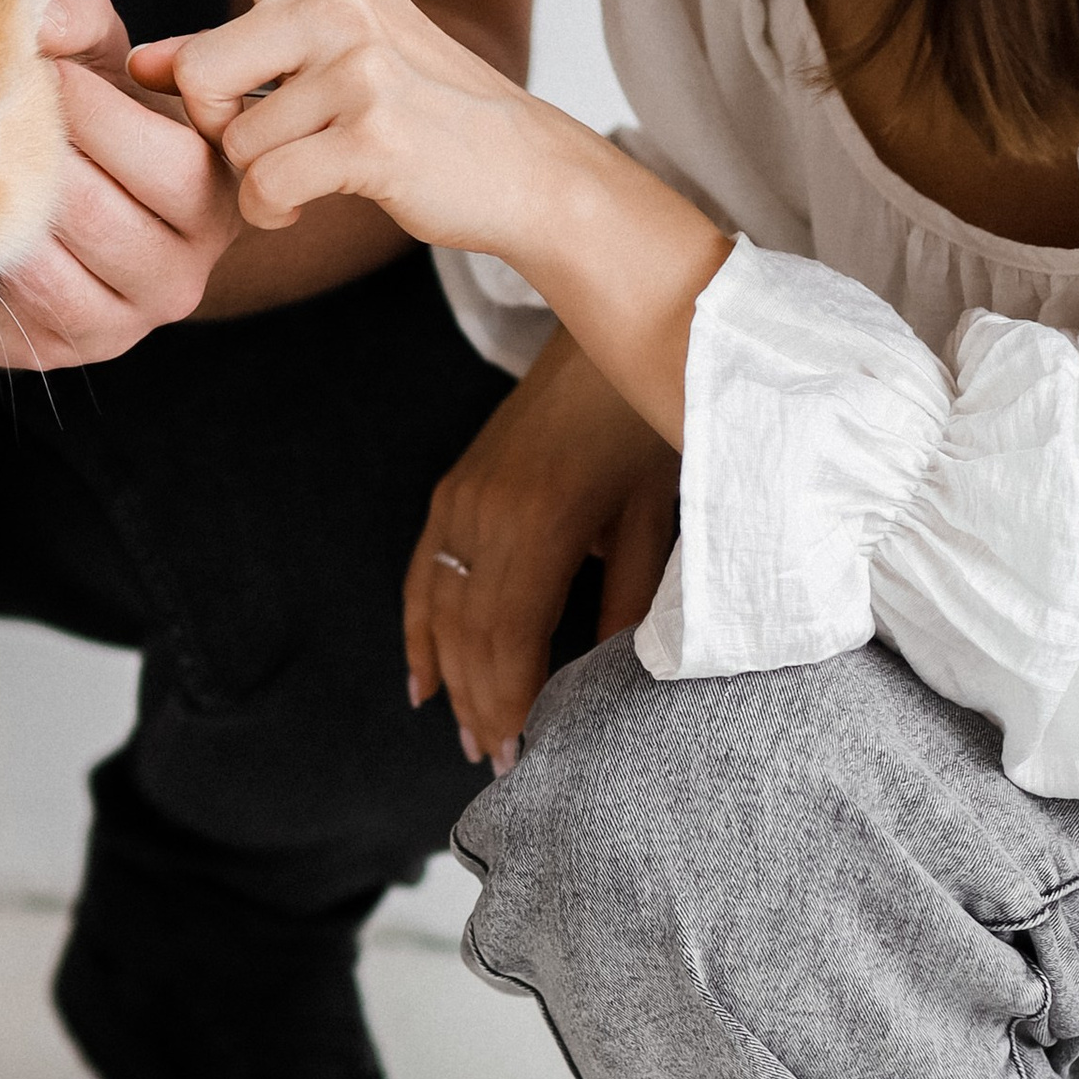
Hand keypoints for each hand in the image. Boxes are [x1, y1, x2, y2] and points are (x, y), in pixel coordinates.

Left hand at [0, 0, 240, 370]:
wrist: (45, 190)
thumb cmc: (85, 108)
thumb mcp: (93, 47)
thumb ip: (76, 12)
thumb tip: (42, 20)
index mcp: (218, 189)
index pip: (168, 160)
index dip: (94, 111)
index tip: (42, 69)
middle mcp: (191, 266)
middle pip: (101, 217)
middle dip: (32, 162)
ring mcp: (132, 318)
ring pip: (54, 272)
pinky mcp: (72, 350)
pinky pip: (18, 314)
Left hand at [100, 0, 732, 447]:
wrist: (514, 164)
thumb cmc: (407, 111)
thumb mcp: (317, 67)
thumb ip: (232, 58)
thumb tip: (146, 64)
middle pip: (198, 70)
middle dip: (213, 127)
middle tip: (267, 136)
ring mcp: (359, 59)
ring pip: (232, 139)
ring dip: (255, 175)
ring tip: (309, 166)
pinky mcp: (372, 128)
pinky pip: (266, 184)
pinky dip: (276, 209)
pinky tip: (312, 198)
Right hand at [406, 334, 678, 768]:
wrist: (622, 316)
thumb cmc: (652, 415)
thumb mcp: (659, 509)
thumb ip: (634, 596)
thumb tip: (615, 676)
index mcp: (542, 520)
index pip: (507, 638)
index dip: (509, 701)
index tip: (520, 755)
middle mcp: (486, 511)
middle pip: (465, 632)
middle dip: (478, 702)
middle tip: (497, 763)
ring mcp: (462, 495)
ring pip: (439, 607)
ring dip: (449, 676)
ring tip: (467, 733)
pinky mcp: (457, 484)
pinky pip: (423, 569)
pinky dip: (419, 627)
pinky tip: (423, 677)